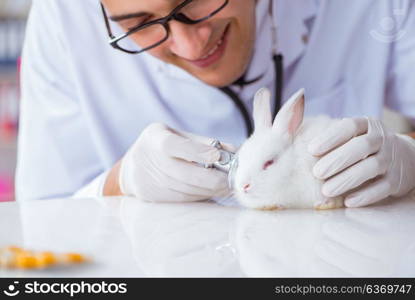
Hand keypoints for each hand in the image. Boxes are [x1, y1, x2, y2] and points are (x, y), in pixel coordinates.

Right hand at [116, 123, 233, 201]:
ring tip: (227, 186)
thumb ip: (204, 143)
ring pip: (186, 190)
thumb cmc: (163, 147)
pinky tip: (212, 192)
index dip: (195, 152)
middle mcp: (146, 159)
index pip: (172, 145)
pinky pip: (182, 199)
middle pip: (182, 173)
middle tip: (233, 180)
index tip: (217, 156)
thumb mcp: (179, 136)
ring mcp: (146, 181)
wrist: (132, 167)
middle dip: (212, 178)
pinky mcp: (151, 197)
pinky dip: (200, 196)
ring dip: (210, 190)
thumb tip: (235, 152)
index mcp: (154, 137)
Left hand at [308, 117, 414, 206]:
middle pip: (362, 146)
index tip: (310, 149)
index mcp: (366, 125)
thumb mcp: (349, 134)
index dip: (331, 137)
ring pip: (372, 167)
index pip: (350, 126)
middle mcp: (380, 139)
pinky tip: (348, 201)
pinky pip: (383, 188)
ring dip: (348, 179)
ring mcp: (391, 159)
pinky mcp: (397, 180)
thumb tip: (287, 122)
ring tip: (326, 190)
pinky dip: (365, 195)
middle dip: (337, 159)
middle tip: (316, 173)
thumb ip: (319, 131)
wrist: (403, 158)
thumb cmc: (360, 146)